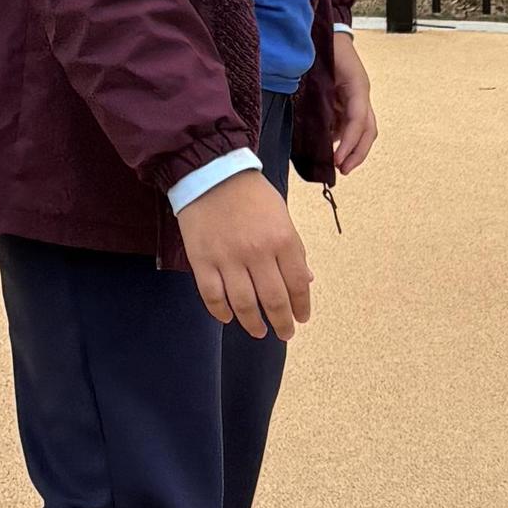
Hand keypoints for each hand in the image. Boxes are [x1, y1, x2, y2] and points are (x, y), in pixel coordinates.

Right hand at [178, 168, 313, 339]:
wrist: (211, 173)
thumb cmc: (251, 195)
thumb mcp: (282, 217)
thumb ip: (294, 250)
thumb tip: (306, 281)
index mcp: (282, 240)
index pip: (297, 284)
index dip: (301, 306)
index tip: (302, 318)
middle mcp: (257, 253)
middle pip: (274, 300)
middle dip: (282, 322)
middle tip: (285, 333)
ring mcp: (228, 258)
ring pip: (244, 304)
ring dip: (254, 324)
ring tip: (260, 331)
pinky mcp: (202, 261)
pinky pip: (212, 296)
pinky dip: (221, 312)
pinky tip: (229, 318)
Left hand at [330, 27, 379, 174]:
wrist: (327, 32)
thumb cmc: (325, 48)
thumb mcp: (322, 71)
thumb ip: (319, 97)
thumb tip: (313, 125)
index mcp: (358, 87)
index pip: (358, 122)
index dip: (349, 143)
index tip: (337, 160)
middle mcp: (361, 95)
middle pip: (368, 131)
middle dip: (357, 153)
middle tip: (342, 170)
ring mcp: (357, 98)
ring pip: (363, 130)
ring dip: (352, 148)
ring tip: (337, 163)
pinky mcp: (349, 100)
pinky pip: (350, 123)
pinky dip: (343, 138)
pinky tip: (331, 146)